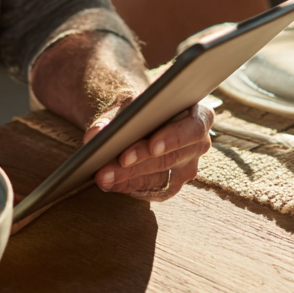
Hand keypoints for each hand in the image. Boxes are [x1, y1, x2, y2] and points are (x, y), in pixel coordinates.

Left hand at [83, 102, 213, 201]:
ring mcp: (187, 167)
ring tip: (103, 176)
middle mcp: (198, 144)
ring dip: (129, 178)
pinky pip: (154, 191)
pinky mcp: (172, 184)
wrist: (139, 116)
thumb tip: (95, 135)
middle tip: (116, 163)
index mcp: (198, 116)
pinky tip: (110, 183)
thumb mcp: (126, 101)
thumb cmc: (139, 104)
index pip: (193, 128)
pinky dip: (129, 186)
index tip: (152, 146)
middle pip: (172, 157)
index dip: (174, 138)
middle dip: (141, 162)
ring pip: (160, 177)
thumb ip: (112, 115)